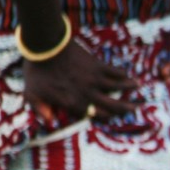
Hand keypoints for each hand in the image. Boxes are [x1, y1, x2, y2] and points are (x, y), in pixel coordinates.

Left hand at [22, 41, 138, 120]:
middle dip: (126, 108)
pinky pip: (115, 72)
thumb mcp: (32, 94)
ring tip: (138, 88)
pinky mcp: (97, 65)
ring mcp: (94, 79)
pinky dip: (123, 74)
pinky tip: (127, 75)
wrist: (44, 46)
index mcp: (73, 103)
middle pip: (113, 106)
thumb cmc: (36, 70)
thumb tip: (50, 124)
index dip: (106, 117)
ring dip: (129, 89)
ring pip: (118, 88)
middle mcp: (88, 94)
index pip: (95, 116)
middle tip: (136, 107)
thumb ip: (40, 110)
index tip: (112, 116)